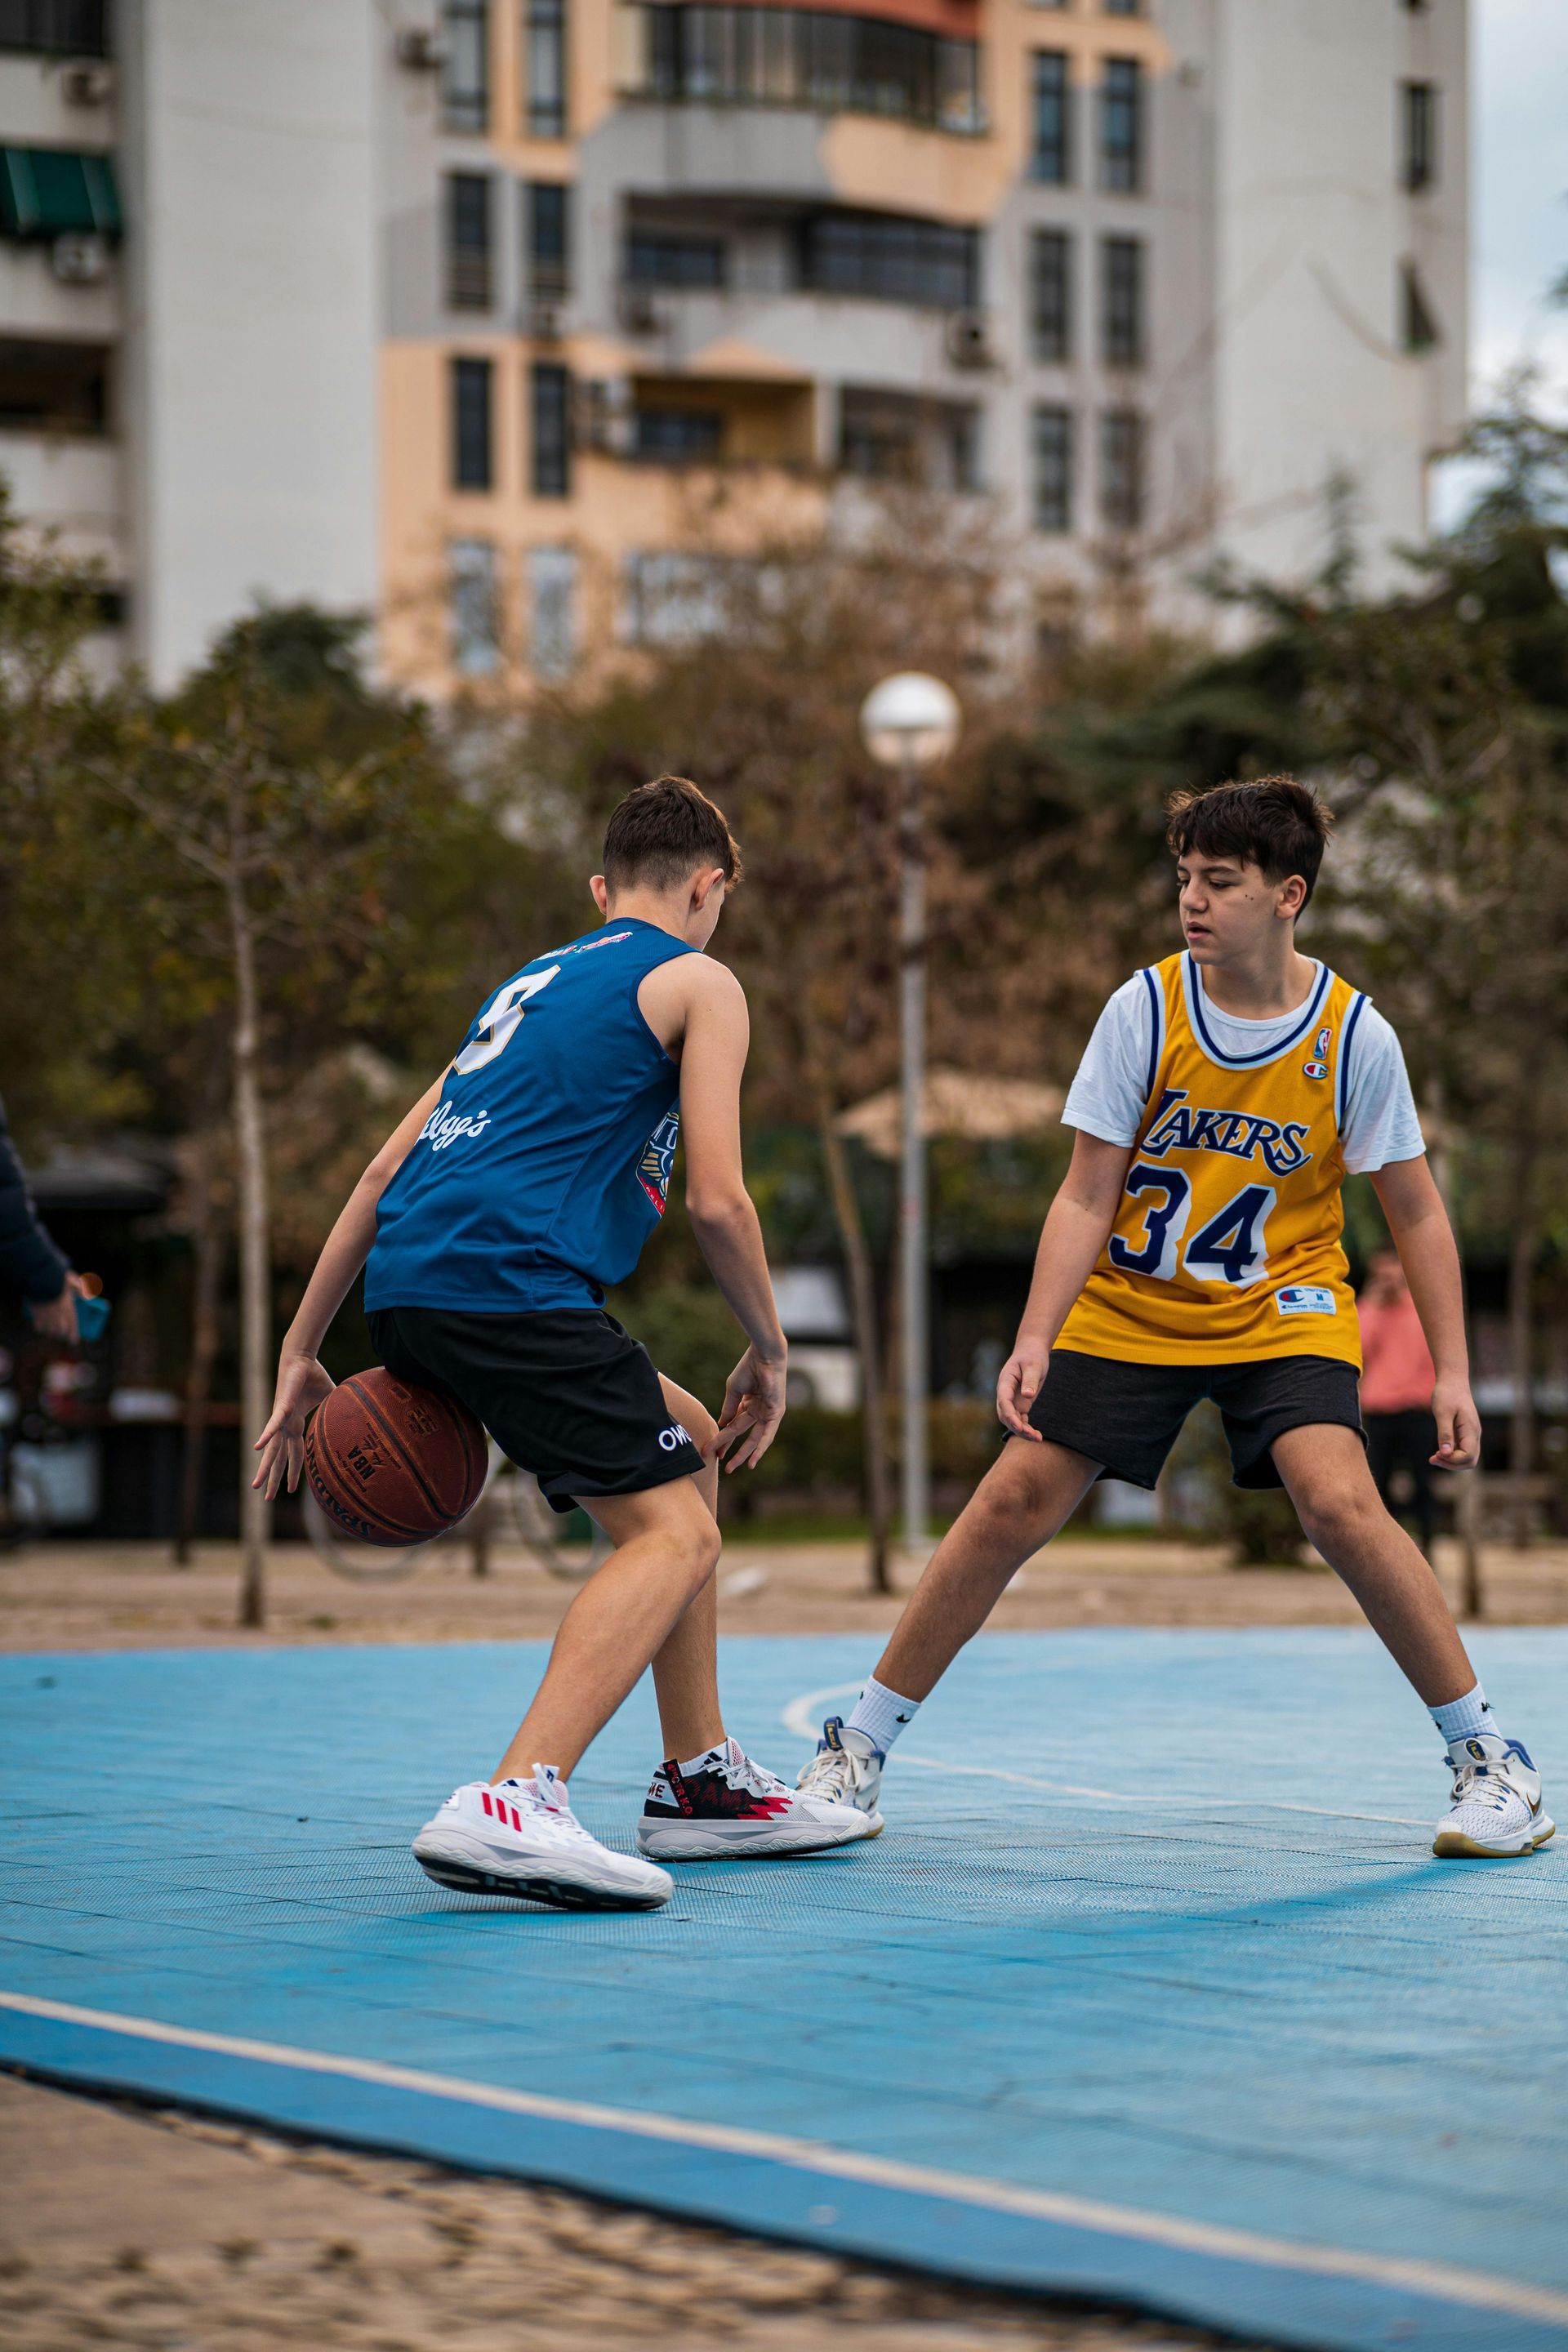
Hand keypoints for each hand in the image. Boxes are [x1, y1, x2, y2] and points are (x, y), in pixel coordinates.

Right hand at [28, 1272, 88, 1342]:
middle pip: (60, 1331)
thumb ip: (80, 1289)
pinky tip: (40, 1326)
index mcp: (68, 1308)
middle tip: (62, 1332)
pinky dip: (40, 1327)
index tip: (74, 1341)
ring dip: (51, 1331)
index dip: (73, 1336)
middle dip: (62, 1333)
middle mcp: (58, 1315)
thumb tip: (88, 1297)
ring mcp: (46, 1316)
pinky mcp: (35, 1315)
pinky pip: (38, 1327)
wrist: (39, 1278)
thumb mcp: (72, 1281)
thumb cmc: (58, 1278)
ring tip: (52, 1330)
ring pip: (49, 1331)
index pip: (73, 1327)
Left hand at [252, 1352, 335, 1499]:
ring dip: (264, 1468)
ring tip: (255, 1486)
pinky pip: (273, 1425)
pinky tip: (258, 1448)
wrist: (303, 1358)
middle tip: (266, 1499)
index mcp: (295, 1424)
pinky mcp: (280, 1407)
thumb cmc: (314, 1375)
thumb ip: (338, 1414)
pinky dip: (266, 1436)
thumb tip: (362, 1420)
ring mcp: (280, 1418)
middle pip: (278, 1458)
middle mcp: (284, 1425)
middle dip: (272, 1479)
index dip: (293, 1471)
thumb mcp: (332, 1400)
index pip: (294, 1453)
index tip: (291, 1490)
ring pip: (271, 1449)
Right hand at [711, 1347, 786, 1471]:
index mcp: (748, 1403)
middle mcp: (759, 1410)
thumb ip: (729, 1409)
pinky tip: (752, 1460)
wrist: (763, 1356)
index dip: (723, 1438)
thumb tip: (721, 1426)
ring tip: (733, 1467)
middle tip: (720, 1462)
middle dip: (730, 1448)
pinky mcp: (776, 1413)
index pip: (733, 1425)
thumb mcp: (734, 1392)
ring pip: (755, 1438)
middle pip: (743, 1434)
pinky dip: (761, 1447)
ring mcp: (768, 1412)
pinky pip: (768, 1434)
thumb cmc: (748, 1368)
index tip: (711, 1449)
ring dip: (744, 1453)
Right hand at [998, 1338, 1048, 1438]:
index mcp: (1005, 1382)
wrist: (1032, 1351)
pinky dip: (1026, 1428)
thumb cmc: (1032, 1355)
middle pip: (1005, 1415)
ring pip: (1012, 1420)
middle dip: (1017, 1427)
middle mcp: (1005, 1393)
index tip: (1020, 1426)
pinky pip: (1020, 1419)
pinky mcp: (1020, 1403)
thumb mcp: (1033, 1365)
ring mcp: (1012, 1400)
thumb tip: (1028, 1396)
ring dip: (1022, 1431)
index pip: (1003, 1401)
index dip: (1010, 1415)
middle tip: (1033, 1436)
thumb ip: (1030, 1380)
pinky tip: (1037, 1435)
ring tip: (1038, 1439)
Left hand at [1430, 1376, 1479, 1469]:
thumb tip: (1445, 1453)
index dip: (1452, 1460)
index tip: (1436, 1454)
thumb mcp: (1442, 1413)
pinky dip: (1452, 1455)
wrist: (1453, 1381)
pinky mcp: (1465, 1433)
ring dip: (1452, 1462)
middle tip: (1433, 1459)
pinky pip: (1462, 1450)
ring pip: (1467, 1458)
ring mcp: (1471, 1435)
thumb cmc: (1447, 1394)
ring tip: (1434, 1457)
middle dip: (1452, 1465)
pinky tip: (1438, 1452)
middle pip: (1470, 1461)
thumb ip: (1445, 1433)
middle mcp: (1475, 1434)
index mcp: (1471, 1430)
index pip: (1468, 1456)